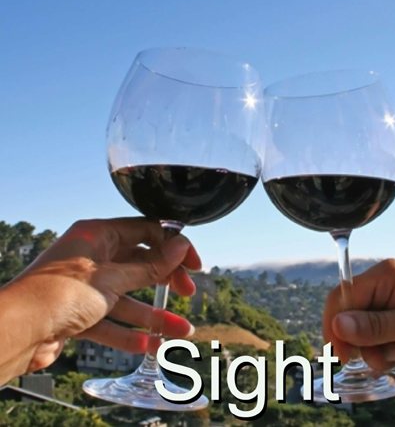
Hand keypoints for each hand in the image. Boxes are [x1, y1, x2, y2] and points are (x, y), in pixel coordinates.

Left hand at [0, 218, 201, 383]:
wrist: (15, 332)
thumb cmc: (59, 294)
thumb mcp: (113, 277)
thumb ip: (150, 265)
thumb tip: (181, 246)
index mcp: (98, 234)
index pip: (145, 231)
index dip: (172, 245)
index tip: (193, 263)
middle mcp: (93, 257)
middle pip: (139, 264)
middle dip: (165, 280)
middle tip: (187, 292)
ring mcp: (86, 286)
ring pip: (128, 298)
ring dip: (153, 315)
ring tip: (180, 331)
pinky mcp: (78, 313)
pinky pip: (111, 320)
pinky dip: (129, 333)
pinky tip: (150, 345)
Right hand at [323, 259, 394, 377]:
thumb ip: (377, 325)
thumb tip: (338, 324)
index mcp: (385, 275)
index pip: (344, 295)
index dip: (335, 322)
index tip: (339, 351)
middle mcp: (380, 287)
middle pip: (345, 314)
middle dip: (355, 340)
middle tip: (373, 359)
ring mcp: (383, 306)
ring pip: (354, 331)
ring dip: (368, 350)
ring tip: (392, 357)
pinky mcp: (386, 324)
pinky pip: (366, 341)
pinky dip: (376, 353)